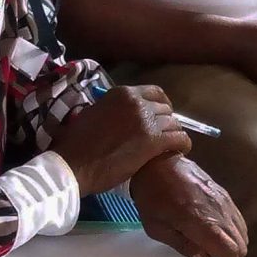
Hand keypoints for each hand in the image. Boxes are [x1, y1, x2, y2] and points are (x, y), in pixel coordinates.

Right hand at [50, 84, 191, 192]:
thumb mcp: (92, 113)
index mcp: (122, 93)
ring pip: (174, 124)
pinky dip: (182, 145)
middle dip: (167, 122)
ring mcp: (146, 121)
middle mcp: (137, 102)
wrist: (73, 164)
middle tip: (164, 136)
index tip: (161, 117)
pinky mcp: (153, 141)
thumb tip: (118, 112)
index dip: (162, 105)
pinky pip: (179, 139)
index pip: (155, 92)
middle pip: (166, 109)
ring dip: (174, 135)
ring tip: (170, 146)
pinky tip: (179, 152)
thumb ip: (111, 108)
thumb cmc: (77, 143)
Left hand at [129, 155, 248, 256]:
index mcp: (200, 222)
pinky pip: (238, 218)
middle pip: (241, 243)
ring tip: (215, 250)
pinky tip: (218, 233)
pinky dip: (234, 231)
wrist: (158, 163)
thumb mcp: (157, 228)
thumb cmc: (152, 197)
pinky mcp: (225, 194)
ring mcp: (225, 201)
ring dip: (234, 245)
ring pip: (243, 231)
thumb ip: (183, 246)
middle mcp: (219, 211)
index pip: (229, 251)